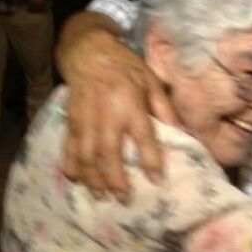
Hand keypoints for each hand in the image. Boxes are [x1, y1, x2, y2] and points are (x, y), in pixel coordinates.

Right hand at [62, 26, 177, 199]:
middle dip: (116, 179)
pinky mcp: (72, 120)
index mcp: (131, 102)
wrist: (89, 52)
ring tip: (102, 197)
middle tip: (124, 199)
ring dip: (93, 179)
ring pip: (87, 154)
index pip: (143, 135)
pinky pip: (69, 146)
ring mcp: (86, 118)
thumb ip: (165, 108)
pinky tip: (76, 180)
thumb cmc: (126, 67)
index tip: (156, 180)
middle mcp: (107, 112)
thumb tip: (182, 133)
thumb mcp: (152, 80)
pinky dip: (71, 165)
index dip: (150, 159)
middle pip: (109, 152)